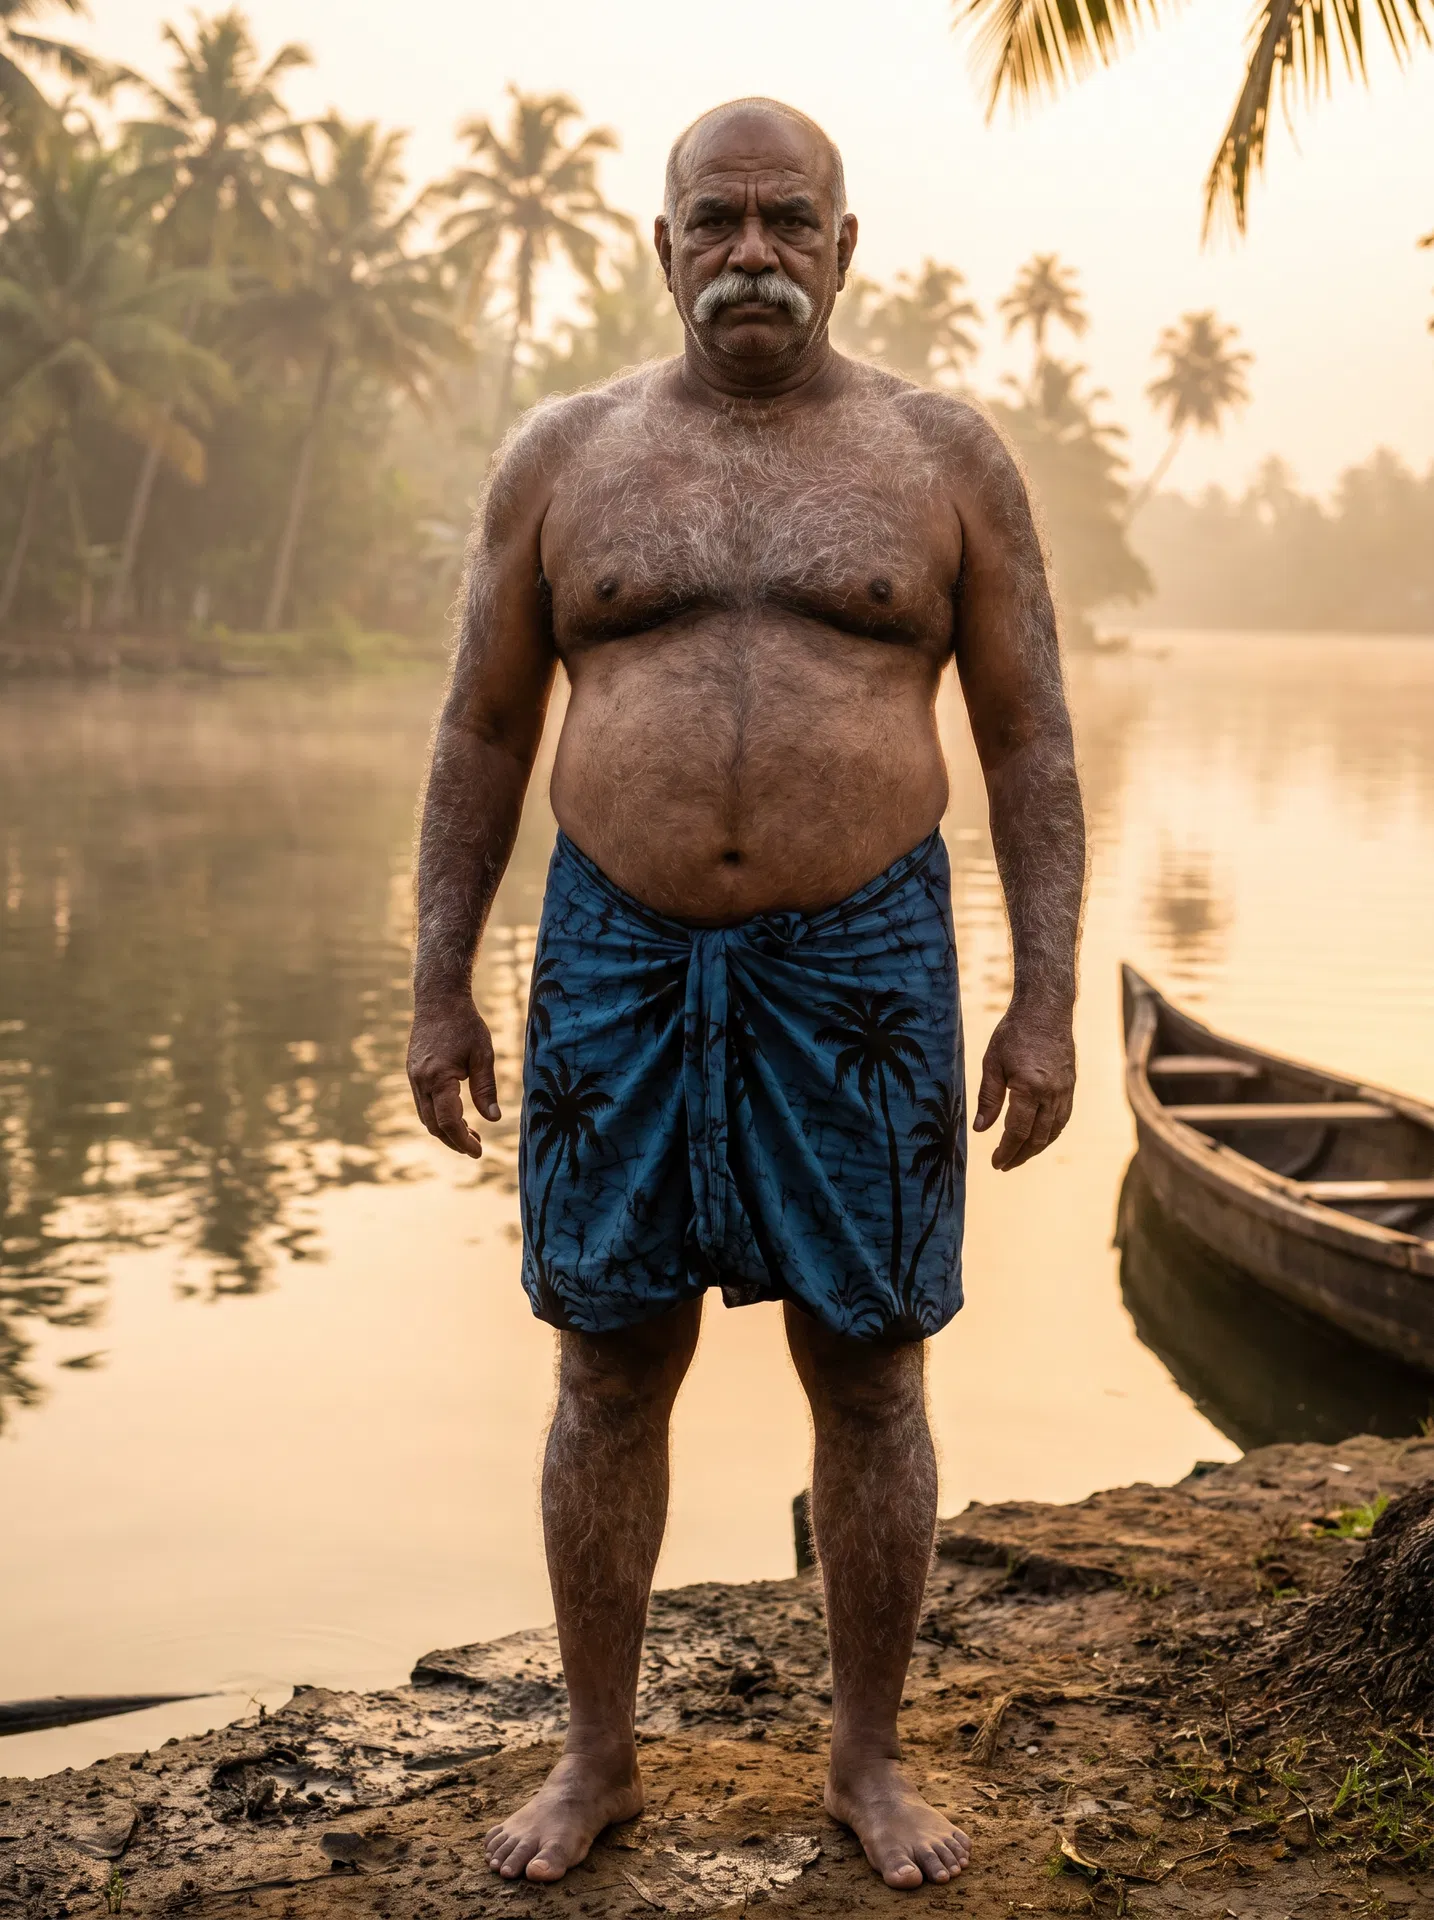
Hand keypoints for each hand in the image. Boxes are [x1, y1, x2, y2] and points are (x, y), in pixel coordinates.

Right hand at [407, 994, 499, 1158]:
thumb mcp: (483, 1054)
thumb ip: (485, 1088)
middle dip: (454, 1141)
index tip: (479, 1152)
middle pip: (434, 1125)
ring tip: (470, 1134)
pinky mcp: (414, 1073)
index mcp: (438, 1078)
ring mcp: (414, 1078)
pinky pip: (424, 1104)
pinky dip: (438, 1115)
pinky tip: (457, 1115)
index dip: (463, 1141)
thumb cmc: (465, 1024)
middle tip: (477, 1147)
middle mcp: (421, 1081)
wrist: (438, 1000)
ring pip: (426, 1117)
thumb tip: (493, 1119)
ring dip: (446, 1130)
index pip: (448, 1122)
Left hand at [972, 998, 1075, 1170]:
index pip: (1017, 1131)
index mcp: (1029, 1087)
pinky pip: (1062, 1119)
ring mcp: (1065, 1091)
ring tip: (1019, 1156)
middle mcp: (1052, 1093)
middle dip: (1020, 1155)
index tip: (996, 1163)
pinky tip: (1038, 1138)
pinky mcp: (1071, 1086)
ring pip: (1053, 1131)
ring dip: (1036, 1148)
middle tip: (1004, 1165)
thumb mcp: (992, 1062)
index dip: (1006, 1151)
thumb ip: (988, 1097)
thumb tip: (981, 1129)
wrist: (1046, 1010)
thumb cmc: (1014, 1033)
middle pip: (1037, 1137)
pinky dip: (1050, 1133)